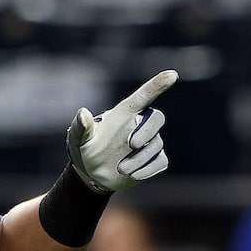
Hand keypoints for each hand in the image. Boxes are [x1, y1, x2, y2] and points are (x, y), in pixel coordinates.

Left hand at [67, 69, 177, 191]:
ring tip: (120, 169)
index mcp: (124, 114)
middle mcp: (139, 125)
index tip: (172, 74)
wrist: (91, 174)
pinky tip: (134, 175)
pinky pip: (160, 162)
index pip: (144, 96)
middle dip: (147, 130)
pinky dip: (148, 169)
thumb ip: (80, 126)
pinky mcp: (153, 160)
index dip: (158, 85)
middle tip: (131, 144)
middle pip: (157, 119)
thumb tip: (83, 113)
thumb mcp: (78, 139)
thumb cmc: (85, 149)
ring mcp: (148, 143)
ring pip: (156, 145)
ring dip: (139, 158)